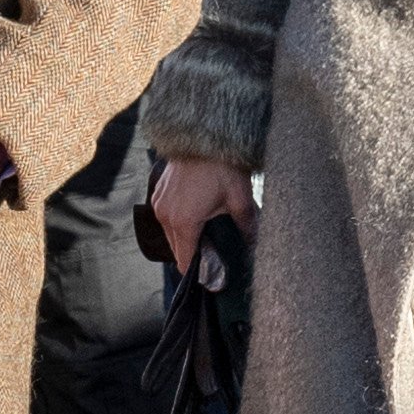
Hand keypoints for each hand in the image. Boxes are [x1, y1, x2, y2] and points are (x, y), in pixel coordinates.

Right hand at [150, 156, 258, 273]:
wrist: (205, 135)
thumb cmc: (223, 166)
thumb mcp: (240, 197)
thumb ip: (246, 225)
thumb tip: (255, 244)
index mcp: (184, 222)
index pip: (185, 260)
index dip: (197, 271)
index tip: (211, 278)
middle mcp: (165, 216)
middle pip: (177, 249)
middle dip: (193, 255)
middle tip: (214, 256)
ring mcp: (159, 204)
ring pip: (171, 234)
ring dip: (186, 238)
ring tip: (208, 235)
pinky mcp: (158, 193)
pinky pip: (166, 218)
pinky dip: (179, 222)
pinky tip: (197, 216)